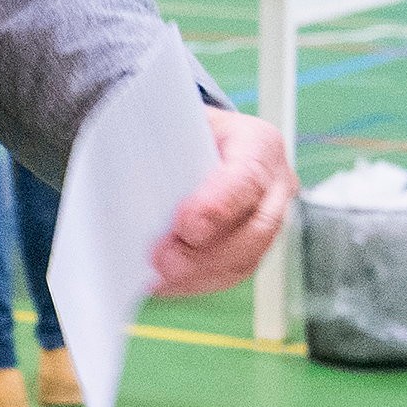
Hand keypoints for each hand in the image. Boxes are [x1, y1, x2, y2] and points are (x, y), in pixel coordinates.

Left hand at [152, 108, 296, 294]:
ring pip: (247, 258)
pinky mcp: (255, 245)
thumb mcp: (180, 123)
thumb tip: (131, 178)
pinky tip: (166, 283)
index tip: (186, 227)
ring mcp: (270, 219)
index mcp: (260, 144)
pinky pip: (233, 272)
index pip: (249, 178)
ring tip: (159, 277)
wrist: (204, 141)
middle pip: (257, 229)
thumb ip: (167, 146)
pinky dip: (197, 282)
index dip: (219, 206)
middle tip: (164, 262)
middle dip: (208, 252)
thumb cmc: (189, 132)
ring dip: (200, 273)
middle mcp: (275, 184)